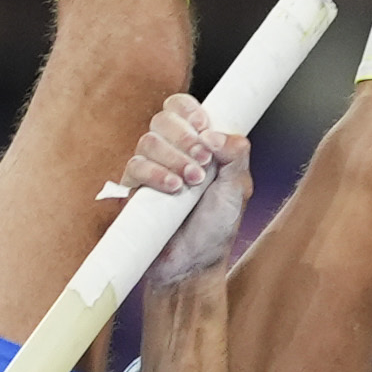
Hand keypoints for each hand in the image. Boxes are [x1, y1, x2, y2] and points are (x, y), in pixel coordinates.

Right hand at [123, 96, 251, 289]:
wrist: (194, 263)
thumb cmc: (216, 226)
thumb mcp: (238, 187)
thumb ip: (236, 154)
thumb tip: (213, 134)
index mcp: (193, 144)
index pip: (180, 108)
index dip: (188, 110)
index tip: (204, 126)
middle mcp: (168, 153)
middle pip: (162, 119)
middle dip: (184, 136)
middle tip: (204, 161)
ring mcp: (148, 171)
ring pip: (148, 141)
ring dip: (173, 157)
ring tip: (192, 181)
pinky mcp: (132, 191)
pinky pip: (134, 168)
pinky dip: (155, 174)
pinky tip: (173, 188)